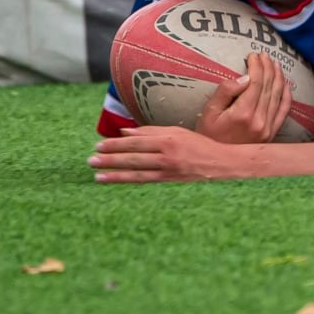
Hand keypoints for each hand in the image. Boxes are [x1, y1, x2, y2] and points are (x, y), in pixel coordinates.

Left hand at [91, 126, 245, 182]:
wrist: (222, 164)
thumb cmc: (200, 146)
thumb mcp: (178, 132)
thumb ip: (152, 131)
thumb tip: (125, 131)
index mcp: (168, 138)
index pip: (136, 140)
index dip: (116, 143)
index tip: (99, 145)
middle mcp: (166, 154)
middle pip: (133, 156)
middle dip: (110, 158)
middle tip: (91, 159)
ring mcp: (167, 170)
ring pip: (135, 171)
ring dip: (114, 172)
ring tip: (96, 173)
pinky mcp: (169, 182)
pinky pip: (144, 181)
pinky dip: (127, 181)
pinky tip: (113, 181)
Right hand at [197, 52, 291, 144]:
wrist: (215, 161)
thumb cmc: (208, 135)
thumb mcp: (209, 112)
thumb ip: (226, 92)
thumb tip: (246, 77)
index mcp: (243, 113)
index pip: (256, 82)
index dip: (257, 66)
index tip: (253, 56)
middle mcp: (259, 120)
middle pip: (269, 86)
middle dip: (268, 67)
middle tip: (264, 56)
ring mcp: (268, 128)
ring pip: (278, 95)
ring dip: (278, 77)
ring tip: (274, 64)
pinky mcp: (272, 133)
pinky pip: (284, 110)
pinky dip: (286, 95)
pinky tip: (285, 84)